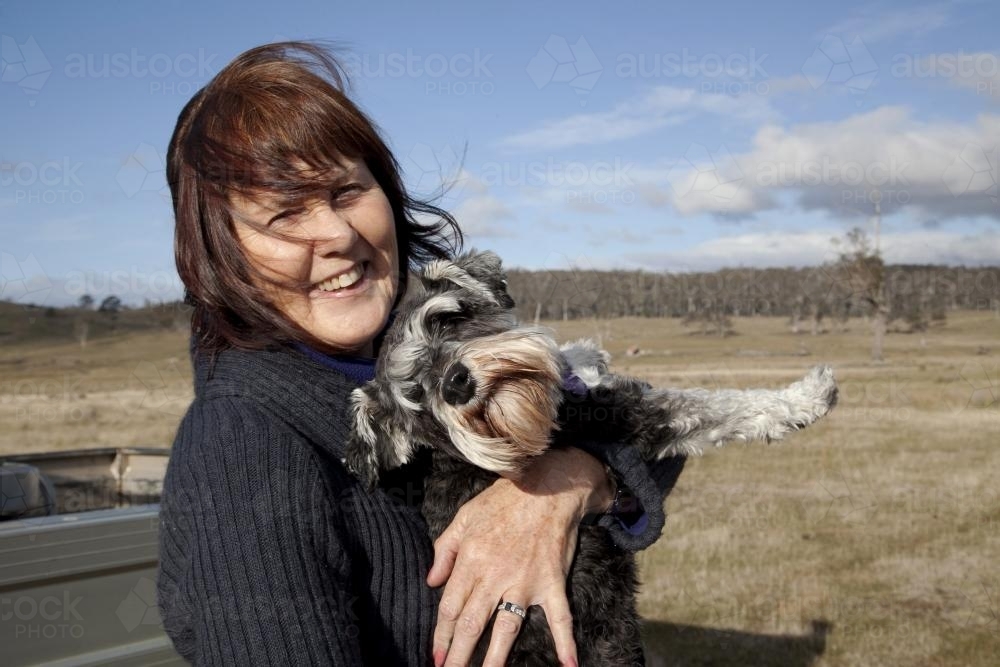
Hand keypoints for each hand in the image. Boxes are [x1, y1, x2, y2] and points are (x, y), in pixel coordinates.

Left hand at [426, 447, 613, 666]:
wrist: (547, 486)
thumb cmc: (503, 499)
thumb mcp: (465, 516)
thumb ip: (445, 549)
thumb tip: (432, 580)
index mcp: (471, 560)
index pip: (451, 607)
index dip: (442, 635)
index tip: (435, 655)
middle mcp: (495, 575)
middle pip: (473, 624)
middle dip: (459, 655)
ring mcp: (525, 582)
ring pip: (507, 629)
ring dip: (495, 659)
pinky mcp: (551, 582)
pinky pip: (560, 617)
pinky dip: (566, 642)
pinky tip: (568, 665)